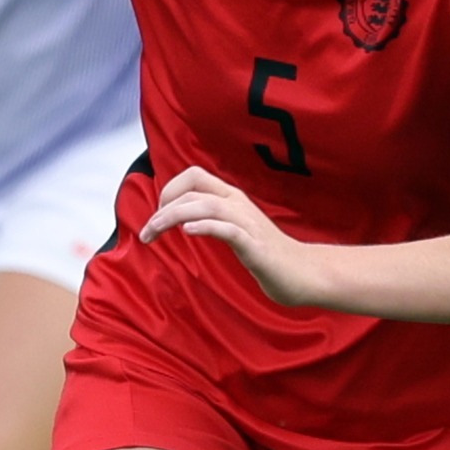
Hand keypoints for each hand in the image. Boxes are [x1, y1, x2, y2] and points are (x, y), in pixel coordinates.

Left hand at [140, 167, 327, 308]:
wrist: (303, 273)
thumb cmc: (266, 254)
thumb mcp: (234, 230)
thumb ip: (213, 220)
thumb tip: (183, 220)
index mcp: (232, 198)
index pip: (194, 176)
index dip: (169, 190)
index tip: (156, 216)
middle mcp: (238, 204)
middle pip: (193, 189)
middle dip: (162, 208)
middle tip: (146, 233)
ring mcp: (247, 224)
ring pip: (205, 205)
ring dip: (174, 216)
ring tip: (154, 231)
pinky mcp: (255, 246)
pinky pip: (228, 229)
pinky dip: (206, 227)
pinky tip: (188, 232)